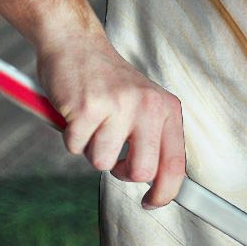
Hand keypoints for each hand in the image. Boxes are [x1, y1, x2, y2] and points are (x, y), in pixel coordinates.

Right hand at [37, 34, 185, 208]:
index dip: (165, 192)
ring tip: (92, 123)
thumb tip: (159, 183)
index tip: (152, 202)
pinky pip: (75, 147)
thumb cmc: (108, 81)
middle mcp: (147, 106)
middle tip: (113, 155)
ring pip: (102, 162)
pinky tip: (76, 114)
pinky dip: (71, 137)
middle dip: (122, 172)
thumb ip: (154, 138)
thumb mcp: (144, 103)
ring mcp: (118, 106)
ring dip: (91, 149)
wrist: (76, 43)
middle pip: (141, 171)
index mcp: (166, 108)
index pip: (175, 163)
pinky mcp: (87, 108)